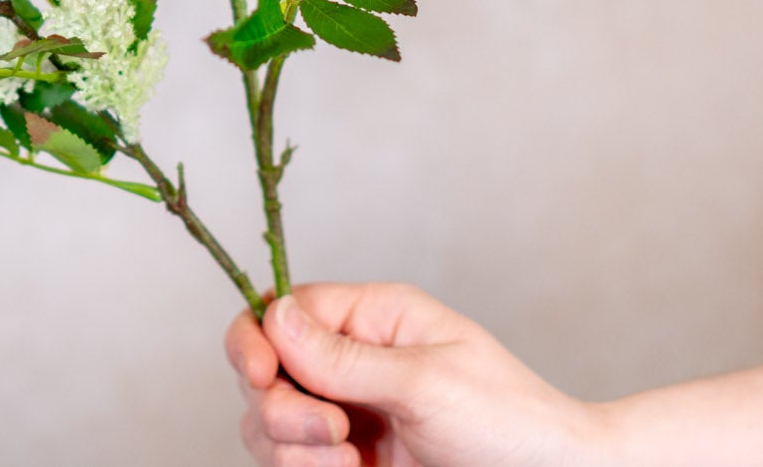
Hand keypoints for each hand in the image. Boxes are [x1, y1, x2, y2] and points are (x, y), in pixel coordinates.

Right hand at [225, 282, 606, 466]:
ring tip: (348, 464)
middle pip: (264, 372)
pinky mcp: (350, 462)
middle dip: (281, 408)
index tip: (260, 376)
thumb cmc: (507, 422)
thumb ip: (344, 358)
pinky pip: (294, 464)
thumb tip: (273, 315)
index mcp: (372, 318)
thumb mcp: (425, 382)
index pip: (281, 311)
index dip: (255, 340)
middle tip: (332, 434)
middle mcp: (351, 361)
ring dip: (293, 449)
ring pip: (269, 425)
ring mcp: (348, 415)